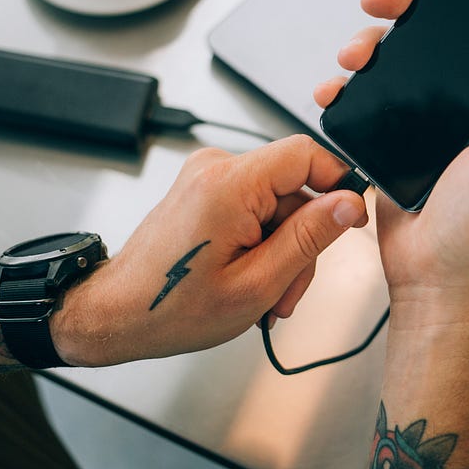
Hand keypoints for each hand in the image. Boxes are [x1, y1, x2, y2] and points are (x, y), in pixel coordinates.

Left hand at [51, 134, 367, 365]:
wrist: (117, 314)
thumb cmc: (170, 307)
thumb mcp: (257, 283)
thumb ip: (309, 238)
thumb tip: (348, 204)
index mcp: (229, 184)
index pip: (306, 153)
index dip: (338, 185)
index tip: (350, 220)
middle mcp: (216, 169)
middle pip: (294, 189)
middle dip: (302, 243)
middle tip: (287, 292)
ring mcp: (207, 178)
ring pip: (277, 205)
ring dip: (281, 252)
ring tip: (265, 296)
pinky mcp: (205, 191)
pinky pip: (255, 209)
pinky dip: (261, 244)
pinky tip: (250, 279)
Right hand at [314, 0, 468, 326]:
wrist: (436, 281)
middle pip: (434, 37)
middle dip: (404, 8)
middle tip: (381, 0)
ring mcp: (429, 124)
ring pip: (396, 64)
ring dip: (369, 48)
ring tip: (353, 57)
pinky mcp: (394, 143)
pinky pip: (369, 103)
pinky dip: (347, 92)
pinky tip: (334, 92)